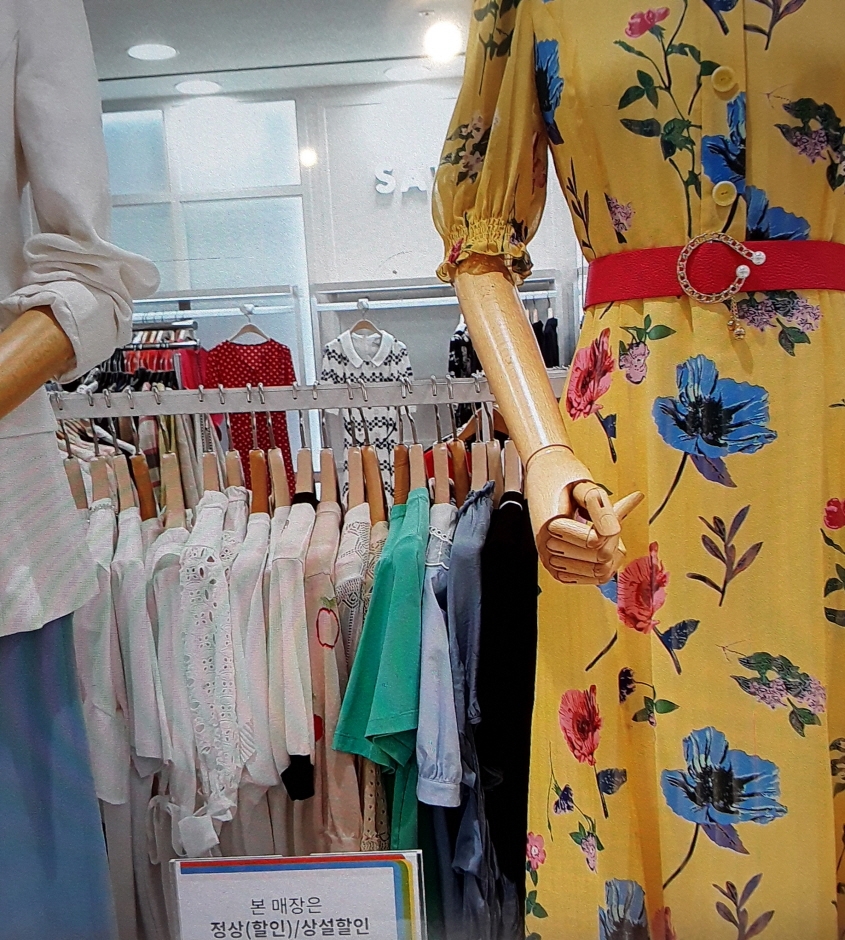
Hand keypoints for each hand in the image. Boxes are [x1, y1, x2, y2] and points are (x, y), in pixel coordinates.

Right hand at [524, 446, 642, 583]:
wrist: (543, 477)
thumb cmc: (562, 477)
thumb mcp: (583, 485)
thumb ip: (599, 506)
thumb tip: (613, 530)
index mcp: (551, 526)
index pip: (595, 541)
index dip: (610, 527)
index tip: (611, 509)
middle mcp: (547, 547)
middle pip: (600, 558)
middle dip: (613, 539)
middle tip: (609, 519)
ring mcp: (552, 560)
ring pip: (600, 572)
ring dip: (611, 552)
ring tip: (606, 531)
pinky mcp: (559, 569)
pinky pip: (594, 579)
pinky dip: (607, 563)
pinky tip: (604, 545)